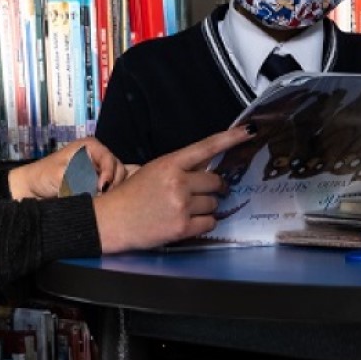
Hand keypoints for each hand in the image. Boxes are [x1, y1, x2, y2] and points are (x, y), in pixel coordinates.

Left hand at [8, 137, 128, 199]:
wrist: (30, 190)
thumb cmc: (42, 177)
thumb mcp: (61, 174)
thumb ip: (81, 179)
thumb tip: (99, 188)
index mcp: (91, 147)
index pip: (110, 159)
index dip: (109, 173)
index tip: (101, 188)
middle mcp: (97, 156)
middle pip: (118, 168)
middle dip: (113, 182)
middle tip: (102, 196)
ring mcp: (98, 169)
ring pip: (117, 179)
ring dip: (112, 190)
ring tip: (101, 200)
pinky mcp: (96, 183)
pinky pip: (110, 188)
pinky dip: (108, 195)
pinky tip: (101, 201)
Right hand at [93, 127, 251, 252]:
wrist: (110, 221)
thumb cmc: (131, 195)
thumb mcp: (154, 171)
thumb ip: (181, 167)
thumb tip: (210, 169)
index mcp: (170, 163)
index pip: (207, 147)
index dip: (231, 138)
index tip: (249, 131)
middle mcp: (178, 182)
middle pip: (216, 181)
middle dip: (213, 188)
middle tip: (200, 193)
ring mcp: (181, 205)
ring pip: (214, 203)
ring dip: (206, 207)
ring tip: (184, 209)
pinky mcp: (182, 227)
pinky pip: (210, 223)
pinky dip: (204, 223)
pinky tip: (188, 222)